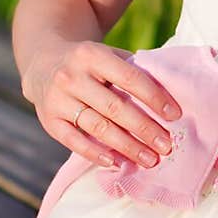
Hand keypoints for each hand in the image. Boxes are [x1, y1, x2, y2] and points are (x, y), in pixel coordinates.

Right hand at [21, 38, 181, 168]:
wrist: (43, 62)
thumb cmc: (90, 63)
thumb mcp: (107, 55)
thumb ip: (132, 71)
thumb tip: (168, 100)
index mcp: (92, 55)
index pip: (130, 78)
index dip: (154, 98)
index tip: (175, 115)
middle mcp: (72, 76)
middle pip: (115, 108)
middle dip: (145, 129)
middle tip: (166, 146)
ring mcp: (58, 99)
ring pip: (98, 127)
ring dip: (127, 147)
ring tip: (149, 159)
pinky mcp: (49, 120)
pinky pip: (74, 141)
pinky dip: (96, 154)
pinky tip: (117, 163)